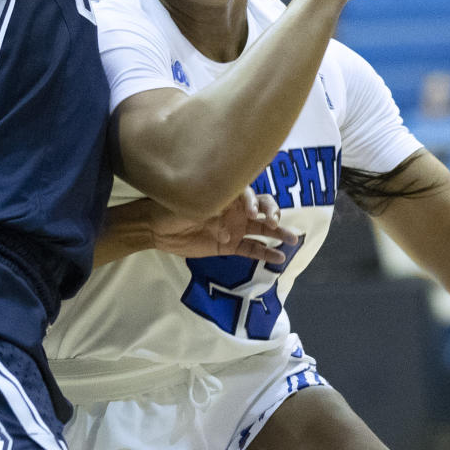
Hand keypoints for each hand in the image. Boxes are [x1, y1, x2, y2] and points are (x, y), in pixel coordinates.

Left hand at [148, 189, 298, 262]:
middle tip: (272, 222)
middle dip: (272, 213)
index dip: (254, 201)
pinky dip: (266, 253)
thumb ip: (213, 203)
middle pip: (263, 207)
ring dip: (278, 232)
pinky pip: (252, 249)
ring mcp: (235, 227)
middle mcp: (236, 208)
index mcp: (228, 193)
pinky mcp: (231, 245)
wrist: (157, 228)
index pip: (250, 192)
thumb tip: (228, 212)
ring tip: (292, 239)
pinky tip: (279, 257)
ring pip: (262, 229)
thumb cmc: (173, 206)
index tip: (252, 212)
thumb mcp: (192, 199)